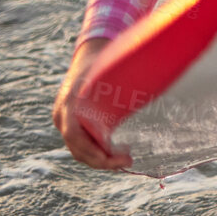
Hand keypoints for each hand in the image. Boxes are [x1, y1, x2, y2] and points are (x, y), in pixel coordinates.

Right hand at [52, 37, 132, 170]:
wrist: (89, 55)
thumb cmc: (104, 61)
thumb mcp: (109, 71)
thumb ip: (122, 85)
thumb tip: (154, 89)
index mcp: (68, 102)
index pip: (74, 136)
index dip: (92, 151)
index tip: (115, 157)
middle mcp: (62, 115)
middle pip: (77, 148)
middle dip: (102, 160)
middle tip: (128, 160)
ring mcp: (64, 121)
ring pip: (79, 150)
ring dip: (101, 158)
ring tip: (126, 157)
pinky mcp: (71, 125)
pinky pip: (82, 144)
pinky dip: (98, 151)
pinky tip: (115, 150)